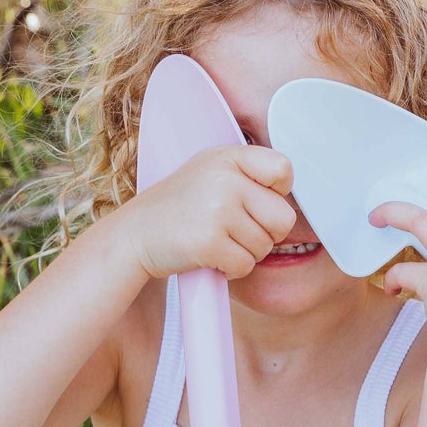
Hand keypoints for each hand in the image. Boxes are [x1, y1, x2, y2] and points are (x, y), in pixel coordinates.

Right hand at [117, 146, 296, 281]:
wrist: (134, 235)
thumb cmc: (179, 207)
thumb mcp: (210, 172)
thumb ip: (249, 174)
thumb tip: (291, 195)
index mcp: (228, 157)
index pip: (284, 169)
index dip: (277, 193)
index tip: (255, 202)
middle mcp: (225, 179)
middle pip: (283, 218)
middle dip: (266, 233)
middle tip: (236, 232)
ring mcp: (217, 210)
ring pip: (265, 246)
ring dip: (246, 252)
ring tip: (216, 240)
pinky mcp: (210, 243)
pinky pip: (246, 265)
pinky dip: (232, 269)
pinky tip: (210, 256)